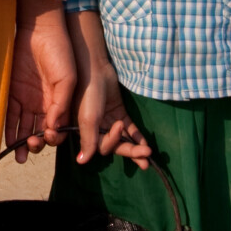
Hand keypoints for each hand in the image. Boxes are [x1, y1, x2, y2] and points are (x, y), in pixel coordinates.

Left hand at [6, 12, 76, 163]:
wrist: (40, 31)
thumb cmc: (60, 53)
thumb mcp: (67, 79)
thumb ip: (61, 104)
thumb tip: (54, 127)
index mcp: (60, 102)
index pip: (58, 128)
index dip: (54, 137)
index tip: (49, 136)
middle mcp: (44, 104)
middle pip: (41, 132)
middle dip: (38, 143)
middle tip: (33, 144)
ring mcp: (28, 99)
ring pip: (25, 127)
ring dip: (23, 144)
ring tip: (20, 157)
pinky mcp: (13, 92)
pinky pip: (10, 116)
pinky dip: (10, 130)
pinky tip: (10, 142)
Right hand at [67, 10, 151, 166]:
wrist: (95, 68)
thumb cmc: (88, 93)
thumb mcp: (88, 119)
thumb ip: (88, 140)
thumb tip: (82, 162)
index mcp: (85, 132)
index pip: (103, 147)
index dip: (113, 141)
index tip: (119, 126)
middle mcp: (96, 129)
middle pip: (115, 146)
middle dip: (130, 152)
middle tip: (146, 160)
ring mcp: (108, 121)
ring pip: (123, 138)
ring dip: (135, 147)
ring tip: (148, 157)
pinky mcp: (118, 112)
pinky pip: (129, 128)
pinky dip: (137, 135)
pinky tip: (146, 143)